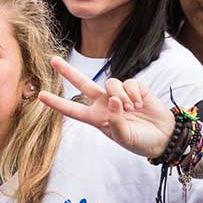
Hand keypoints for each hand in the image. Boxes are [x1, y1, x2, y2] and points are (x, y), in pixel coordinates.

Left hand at [39, 56, 176, 157]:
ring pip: (110, 83)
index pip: (72, 109)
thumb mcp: (124, 137)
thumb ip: (116, 121)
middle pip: (83, 83)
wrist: (163, 137)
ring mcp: (119, 94)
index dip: (57, 103)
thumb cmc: (139, 141)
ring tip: (130, 109)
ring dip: (120, 95)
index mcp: (96, 118)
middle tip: (53, 60)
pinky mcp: (135, 88)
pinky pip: (129, 83)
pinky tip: (140, 103)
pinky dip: (134, 94)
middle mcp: (104, 103)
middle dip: (68, 72)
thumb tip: (113, 101)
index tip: (40, 96)